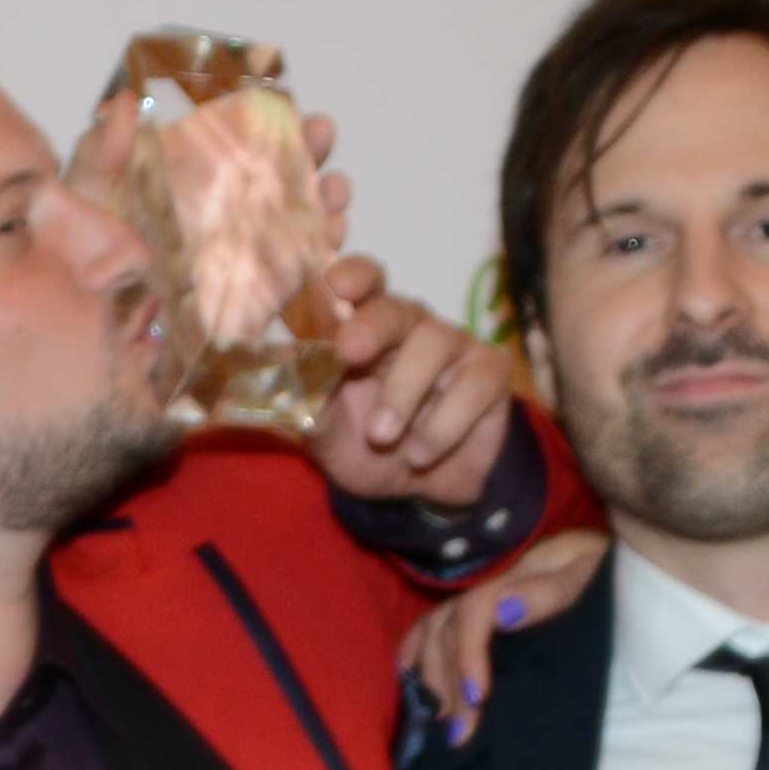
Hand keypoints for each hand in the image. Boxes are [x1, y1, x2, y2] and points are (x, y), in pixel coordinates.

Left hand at [313, 254, 525, 503]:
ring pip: (435, 343)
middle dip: (371, 325)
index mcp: (366, 328)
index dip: (352, 276)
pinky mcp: (490, 373)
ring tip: (382, 437)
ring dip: (403, 393)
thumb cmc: (368, 449)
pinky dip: (444, 424)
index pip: (364, 283)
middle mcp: (411, 328)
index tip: (334, 285)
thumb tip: (278, 388)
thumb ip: (307, 406)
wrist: (418, 493)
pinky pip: (473, 385)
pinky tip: (420, 453)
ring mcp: (454, 347)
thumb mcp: (327, 434)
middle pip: (396, 308)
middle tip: (349, 352)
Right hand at [395, 522, 617, 743]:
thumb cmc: (605, 575)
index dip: (468, 654)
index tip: (477, 698)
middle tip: (460, 733)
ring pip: (432, 630)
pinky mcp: (478, 610)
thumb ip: (550, 593)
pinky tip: (408, 678)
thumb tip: (504, 612)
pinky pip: (431, 626)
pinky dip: (414, 651)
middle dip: (449, 683)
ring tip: (440, 719)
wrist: (610, 559)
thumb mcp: (588, 576)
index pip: (473, 610)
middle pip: (447, 628)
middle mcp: (485, 584)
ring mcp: (477, 596)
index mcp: (515, 574)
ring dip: (431, 676)